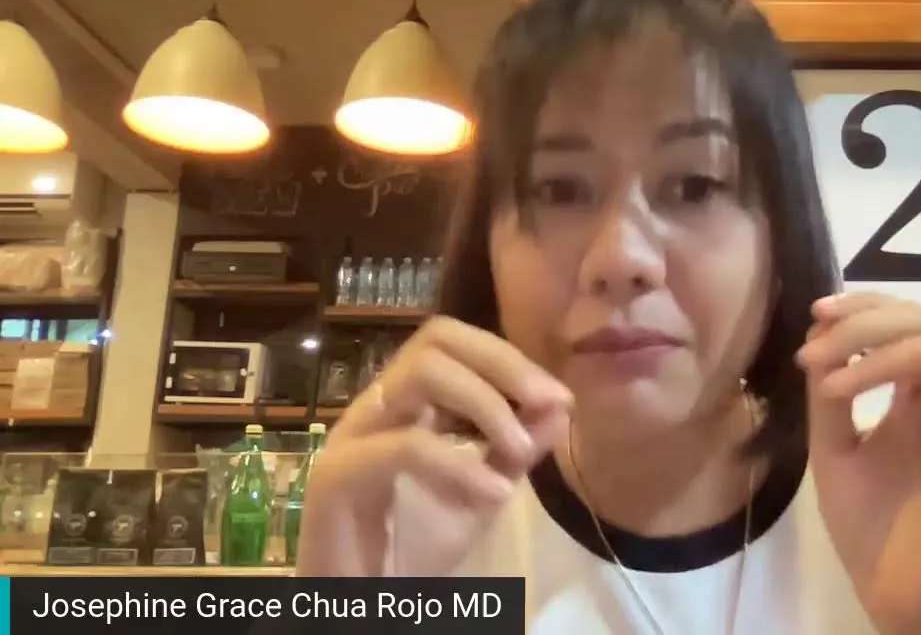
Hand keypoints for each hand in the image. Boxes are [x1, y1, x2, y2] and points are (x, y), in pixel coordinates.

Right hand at [295, 317, 571, 575]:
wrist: (364, 605)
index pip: (453, 342)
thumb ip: (516, 451)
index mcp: (406, 404)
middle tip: (547, 400)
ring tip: (520, 446)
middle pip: (434, 341)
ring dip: (485, 402)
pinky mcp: (337, 475)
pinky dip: (459, 463)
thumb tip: (559, 408)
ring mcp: (352, 435)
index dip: (509, 358)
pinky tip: (495, 493)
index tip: (559, 396)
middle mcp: (376, 407)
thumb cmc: (414, 549)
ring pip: (418, 375)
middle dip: (501, 364)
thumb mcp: (482, 493)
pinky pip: (404, 446)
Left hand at [797, 293, 920, 634]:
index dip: (862, 307)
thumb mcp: (833, 451)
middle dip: (864, 318)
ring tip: (830, 375)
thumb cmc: (871, 528)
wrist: (899, 593)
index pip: (899, 324)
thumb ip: (829, 397)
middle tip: (817, 338)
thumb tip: (820, 331)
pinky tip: (858, 388)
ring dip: (882, 342)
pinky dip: (913, 368)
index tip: (816, 314)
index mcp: (913, 395)